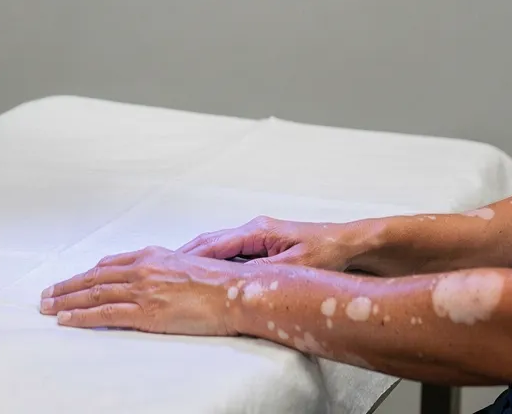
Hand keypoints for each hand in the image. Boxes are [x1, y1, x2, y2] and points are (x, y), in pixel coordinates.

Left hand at [39, 247, 237, 335]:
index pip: (109, 265)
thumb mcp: (187, 264)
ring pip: (93, 294)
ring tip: (46, 307)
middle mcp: (142, 269)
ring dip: (66, 301)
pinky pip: (104, 314)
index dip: (86, 275)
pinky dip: (81, 317)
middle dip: (67, 287)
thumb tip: (153, 277)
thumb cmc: (218, 281)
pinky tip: (65, 319)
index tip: (71, 282)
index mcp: (152, 255)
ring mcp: (142, 289)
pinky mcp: (145, 311)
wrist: (234, 292)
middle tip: (45, 295)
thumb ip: (164, 268)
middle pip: (94, 278)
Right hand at [178, 215, 372, 271]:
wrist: (351, 244)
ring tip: (173, 275)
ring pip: (217, 247)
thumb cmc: (328, 252)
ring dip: (197, 259)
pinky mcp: (263, 245)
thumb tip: (235, 281)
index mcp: (257, 231)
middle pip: (209, 242)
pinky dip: (212, 262)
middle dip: (184, 257)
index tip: (168, 268)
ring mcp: (257, 236)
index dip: (189, 257)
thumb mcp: (296, 266)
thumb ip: (266, 272)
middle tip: (159, 272)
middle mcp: (253, 229)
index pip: (214, 245)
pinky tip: (203, 276)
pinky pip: (229, 253)